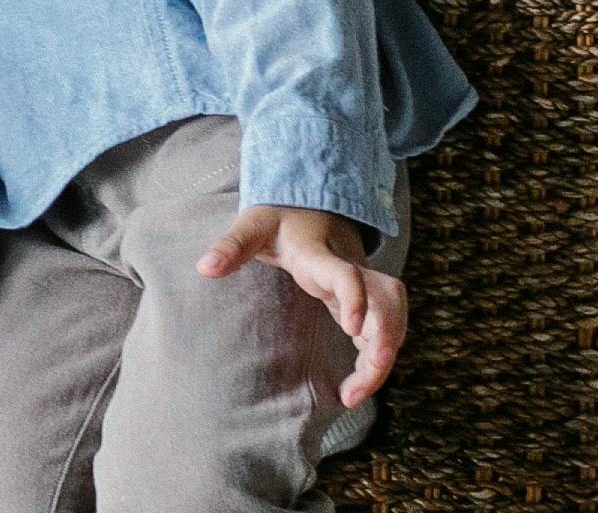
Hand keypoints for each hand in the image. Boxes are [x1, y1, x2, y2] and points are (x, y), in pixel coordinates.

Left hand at [199, 205, 407, 406]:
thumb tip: (204, 267)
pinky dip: (376, 359)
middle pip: (387, 305)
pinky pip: (382, 331)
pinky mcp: (364, 300)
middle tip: (359, 384)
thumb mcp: (252, 226)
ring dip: (382, 359)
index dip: (355, 298)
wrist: (311, 202)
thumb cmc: (279, 218)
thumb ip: (231, 245)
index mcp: (320, 255)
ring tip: (353, 396)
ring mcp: (363, 285)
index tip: (353, 329)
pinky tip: (357, 386)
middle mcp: (351, 269)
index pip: (347, 274)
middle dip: (384, 344)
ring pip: (392, 320)